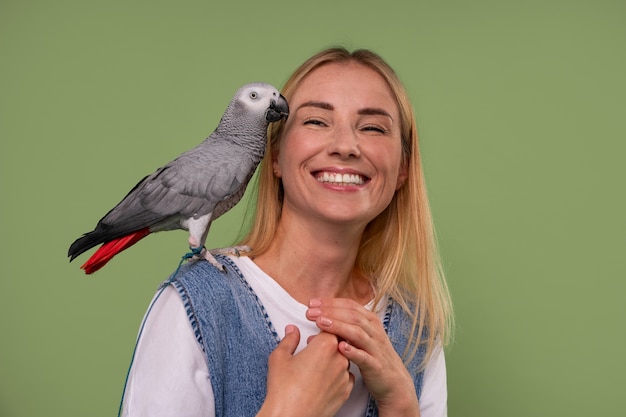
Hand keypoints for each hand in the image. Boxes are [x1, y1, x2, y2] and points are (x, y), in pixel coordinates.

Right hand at [257, 325, 354, 416]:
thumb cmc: (283, 389)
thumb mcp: (279, 357)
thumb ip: (289, 340)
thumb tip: (292, 331)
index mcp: (325, 345)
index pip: (332, 327)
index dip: (323, 327)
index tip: (317, 330)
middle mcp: (339, 359)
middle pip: (340, 343)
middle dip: (328, 344)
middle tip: (313, 350)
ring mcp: (344, 377)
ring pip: (344, 360)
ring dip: (333, 360)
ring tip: (316, 368)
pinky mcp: (346, 393)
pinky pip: (346, 378)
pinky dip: (337, 376)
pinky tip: (323, 380)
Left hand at [307, 298, 419, 416]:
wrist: (394, 381)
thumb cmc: (372, 356)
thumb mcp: (361, 337)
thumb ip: (343, 326)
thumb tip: (318, 320)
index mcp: (370, 321)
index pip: (350, 305)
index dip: (330, 302)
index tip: (312, 303)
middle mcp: (374, 331)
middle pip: (352, 316)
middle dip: (330, 312)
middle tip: (310, 312)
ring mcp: (376, 348)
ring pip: (357, 333)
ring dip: (338, 326)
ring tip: (321, 323)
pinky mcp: (376, 365)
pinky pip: (364, 357)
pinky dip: (352, 351)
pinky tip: (340, 347)